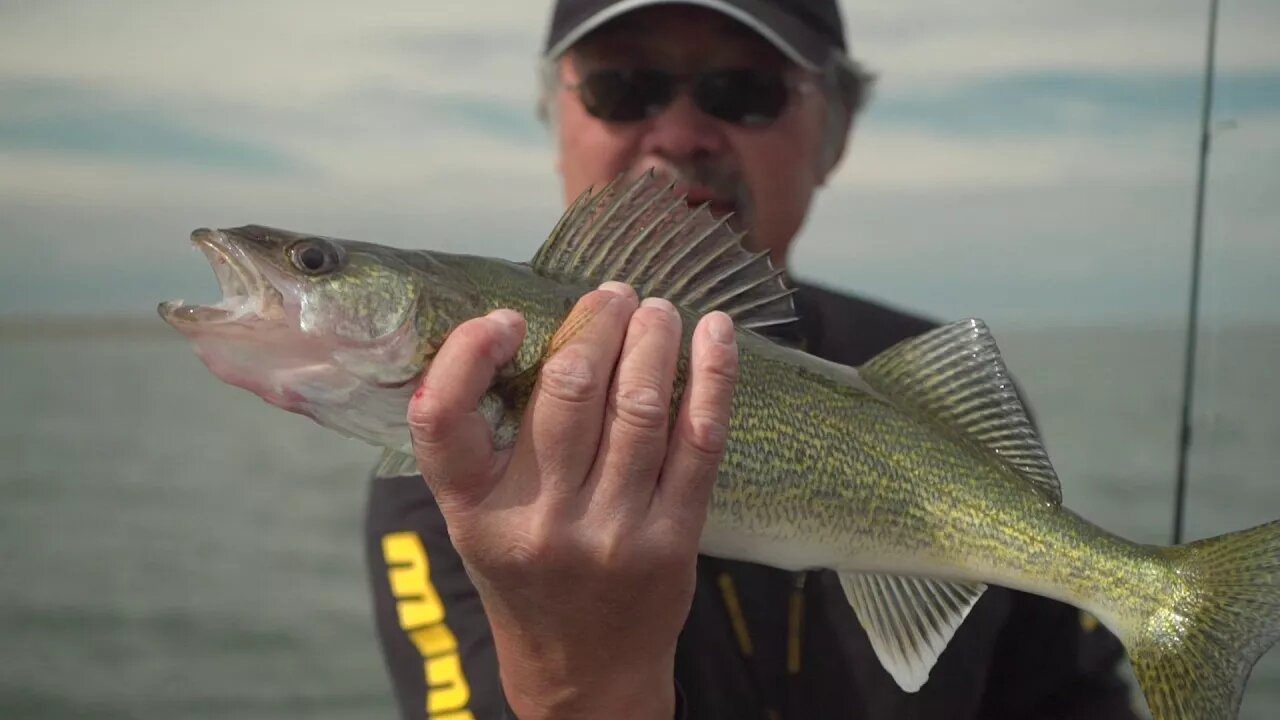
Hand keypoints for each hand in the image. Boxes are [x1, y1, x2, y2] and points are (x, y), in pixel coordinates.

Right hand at [407, 281, 739, 719]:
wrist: (584, 669)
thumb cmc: (527, 574)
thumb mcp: (480, 518)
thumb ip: (490, 441)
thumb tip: (541, 328)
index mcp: (472, 509)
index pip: (442, 416)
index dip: (468, 352)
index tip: (506, 319)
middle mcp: (537, 521)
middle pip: (566, 392)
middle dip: (597, 324)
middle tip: (615, 296)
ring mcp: (610, 533)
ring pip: (637, 407)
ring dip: (653, 340)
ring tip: (658, 309)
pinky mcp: (671, 540)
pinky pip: (697, 441)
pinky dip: (711, 379)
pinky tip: (716, 336)